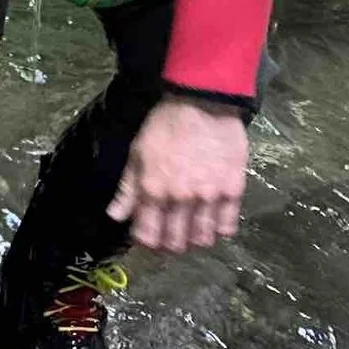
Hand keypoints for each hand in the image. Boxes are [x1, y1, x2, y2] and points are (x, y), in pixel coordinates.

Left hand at [110, 95, 248, 251]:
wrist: (203, 103)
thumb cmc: (166, 125)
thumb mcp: (138, 152)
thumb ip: (128, 189)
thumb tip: (116, 216)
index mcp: (153, 190)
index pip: (147, 235)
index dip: (146, 243)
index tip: (149, 239)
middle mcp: (180, 200)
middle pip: (175, 243)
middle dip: (170, 245)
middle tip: (171, 237)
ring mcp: (208, 197)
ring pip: (202, 239)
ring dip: (195, 240)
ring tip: (193, 231)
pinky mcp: (232, 191)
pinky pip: (227, 226)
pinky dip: (219, 230)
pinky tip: (214, 221)